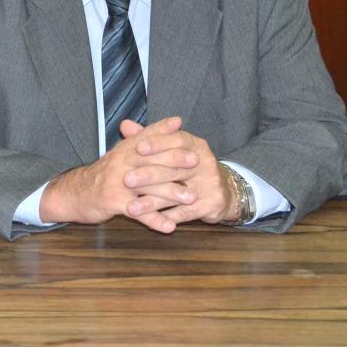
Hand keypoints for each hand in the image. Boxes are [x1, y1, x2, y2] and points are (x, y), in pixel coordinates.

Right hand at [40, 117, 199, 232]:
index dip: (162, 130)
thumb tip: (168, 124)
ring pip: (148, 187)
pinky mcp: (114, 202)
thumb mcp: (119, 155)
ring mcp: (117, 183)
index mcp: (123, 151)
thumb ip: (140, 141)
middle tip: (198, 162)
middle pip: (150, 159)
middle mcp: (120, 163)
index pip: (144, 137)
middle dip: (175, 160)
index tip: (182, 127)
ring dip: (171, 193)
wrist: (74, 193)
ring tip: (192, 198)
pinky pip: (138, 212)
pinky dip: (155, 220)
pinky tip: (170, 227)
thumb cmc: (104, 175)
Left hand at [121, 120, 237, 225]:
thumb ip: (148, 137)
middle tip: (126, 180)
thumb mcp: (172, 149)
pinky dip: (165, 218)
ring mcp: (210, 184)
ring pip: (176, 193)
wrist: (221, 191)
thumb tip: (124, 125)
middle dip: (148, 175)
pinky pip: (184, 213)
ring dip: (152, 202)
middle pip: (174, 168)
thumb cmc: (188, 167)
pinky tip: (148, 221)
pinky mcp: (212, 204)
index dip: (158, 143)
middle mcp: (205, 162)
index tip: (138, 147)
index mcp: (195, 144)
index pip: (177, 140)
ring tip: (131, 208)